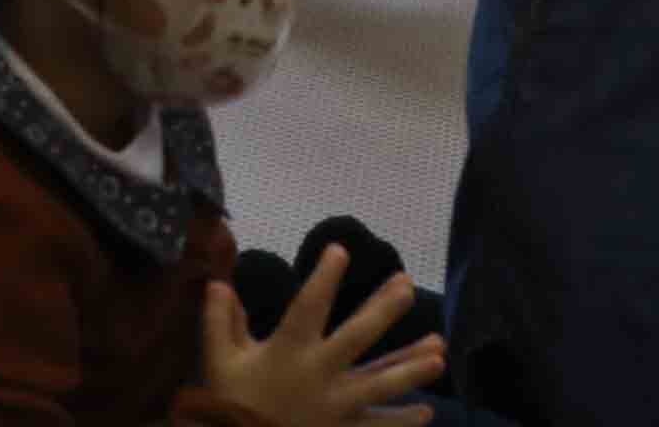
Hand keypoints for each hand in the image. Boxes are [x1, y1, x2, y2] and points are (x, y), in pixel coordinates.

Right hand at [201, 246, 448, 426]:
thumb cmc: (230, 406)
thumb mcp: (218, 364)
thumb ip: (219, 322)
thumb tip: (219, 284)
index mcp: (287, 351)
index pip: (308, 306)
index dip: (324, 277)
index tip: (340, 250)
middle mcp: (318, 375)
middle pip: (357, 337)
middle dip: (383, 310)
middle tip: (407, 286)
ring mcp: (335, 407)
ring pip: (380, 384)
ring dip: (411, 368)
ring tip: (439, 353)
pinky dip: (402, 421)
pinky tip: (426, 412)